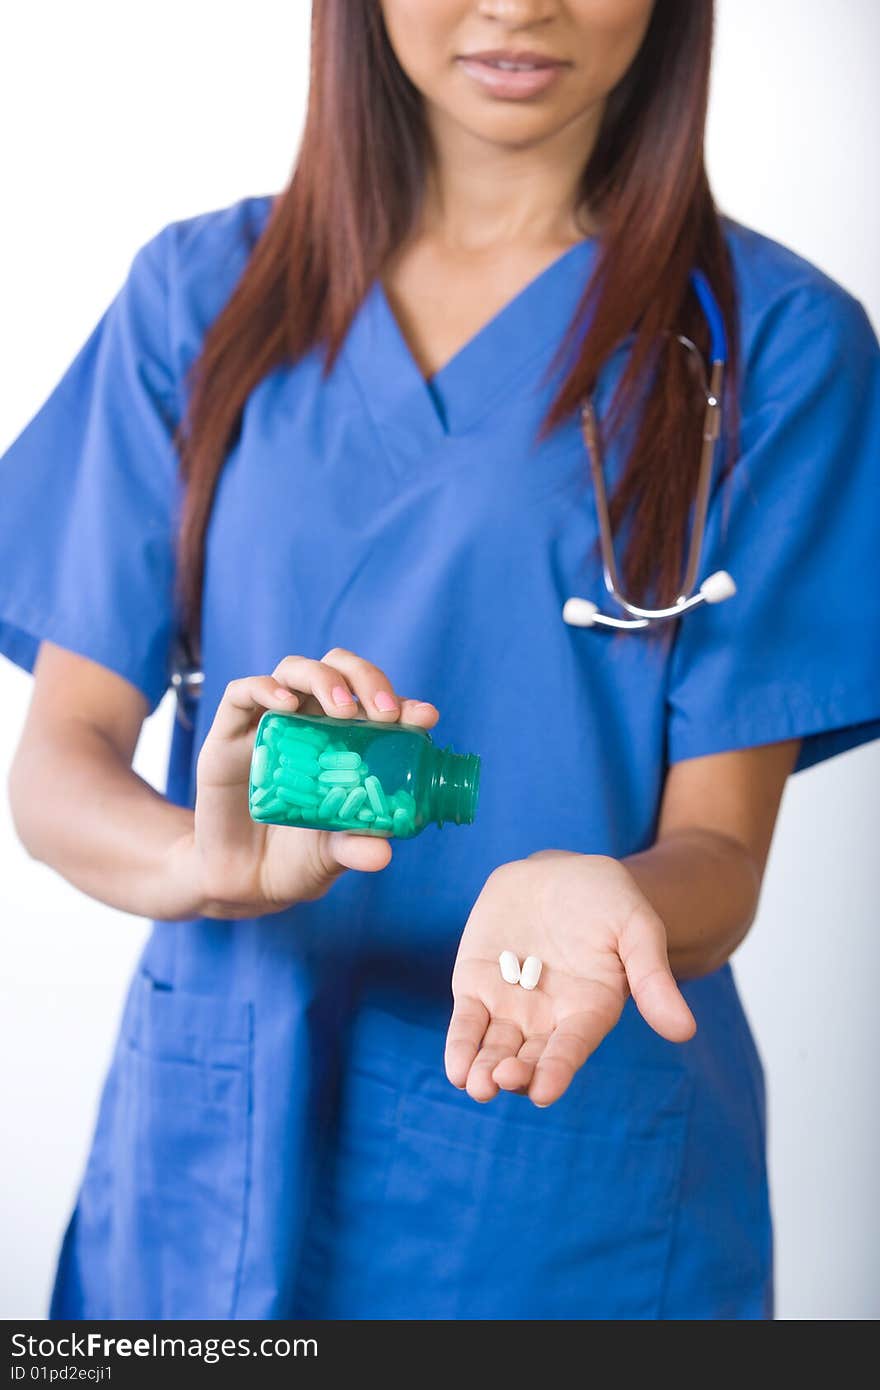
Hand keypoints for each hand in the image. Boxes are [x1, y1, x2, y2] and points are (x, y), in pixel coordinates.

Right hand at [185, 648, 438, 916]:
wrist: (241, 881)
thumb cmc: (296, 860)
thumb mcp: (332, 856)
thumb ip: (354, 847)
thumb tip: (383, 854)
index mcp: (345, 741)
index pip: (376, 704)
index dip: (403, 703)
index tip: (424, 717)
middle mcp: (310, 721)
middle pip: (338, 669)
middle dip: (365, 679)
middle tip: (384, 713)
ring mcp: (269, 723)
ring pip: (295, 670)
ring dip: (324, 680)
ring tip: (343, 711)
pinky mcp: (229, 734)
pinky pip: (242, 693)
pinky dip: (265, 689)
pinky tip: (286, 706)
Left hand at [445, 851, 695, 1106]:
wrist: (561, 873)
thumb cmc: (608, 901)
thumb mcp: (637, 928)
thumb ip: (652, 977)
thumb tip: (684, 1031)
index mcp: (588, 1011)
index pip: (570, 1048)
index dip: (557, 1070)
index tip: (543, 1092)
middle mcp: (548, 1019)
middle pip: (529, 1057)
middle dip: (515, 1073)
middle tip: (502, 1081)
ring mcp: (510, 1005)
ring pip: (494, 1047)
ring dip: (483, 1068)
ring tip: (475, 1085)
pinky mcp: (476, 986)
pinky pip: (467, 1021)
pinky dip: (460, 1044)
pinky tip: (455, 1067)